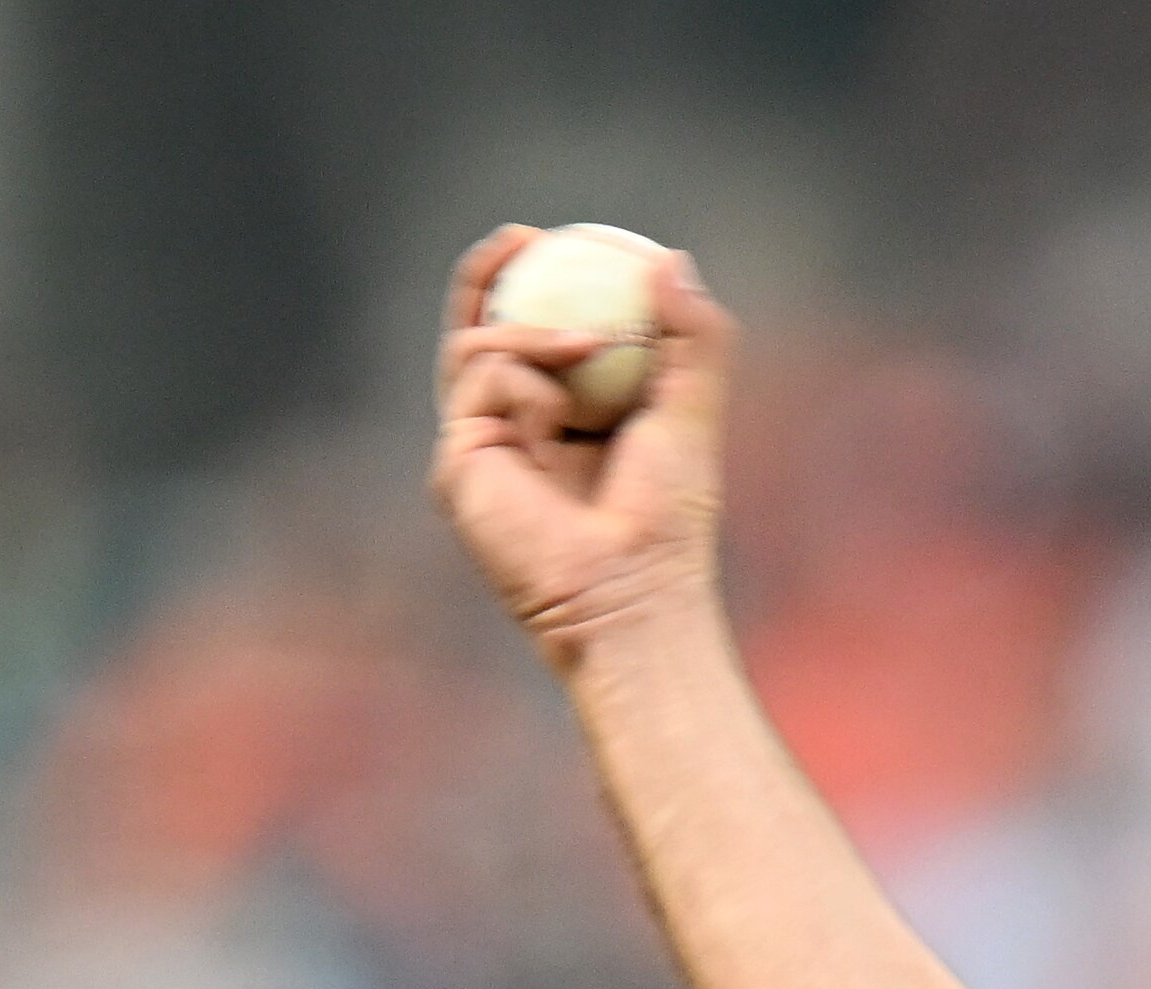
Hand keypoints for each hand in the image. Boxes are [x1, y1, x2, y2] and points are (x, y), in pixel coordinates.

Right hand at [429, 226, 731, 673]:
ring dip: (531, 331)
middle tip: (519, 238)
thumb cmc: (671, 518)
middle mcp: (510, 432)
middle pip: (477, 331)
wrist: (635, 588)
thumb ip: (693, 337)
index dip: (533, 283)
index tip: (555, 239)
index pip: (533, 335)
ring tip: (588, 345)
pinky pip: (480, 382)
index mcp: (561, 421)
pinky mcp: (456, 466)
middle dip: (488, 276)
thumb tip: (671, 257)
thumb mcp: (692, 409)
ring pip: (475, 347)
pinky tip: (556, 414)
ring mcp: (477, 449)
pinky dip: (524, 380)